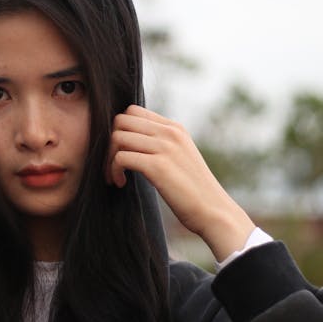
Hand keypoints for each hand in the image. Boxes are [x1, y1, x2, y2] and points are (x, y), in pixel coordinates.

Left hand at [106, 105, 254, 261]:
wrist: (213, 211)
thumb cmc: (193, 190)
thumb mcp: (180, 157)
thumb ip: (161, 144)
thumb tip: (131, 142)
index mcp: (175, 128)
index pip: (133, 111)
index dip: (120, 130)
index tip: (121, 151)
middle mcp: (170, 132)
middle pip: (121, 120)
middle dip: (110, 142)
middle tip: (113, 165)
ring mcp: (165, 147)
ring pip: (118, 137)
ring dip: (109, 158)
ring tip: (116, 176)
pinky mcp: (158, 166)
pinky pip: (121, 157)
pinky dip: (114, 170)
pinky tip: (121, 183)